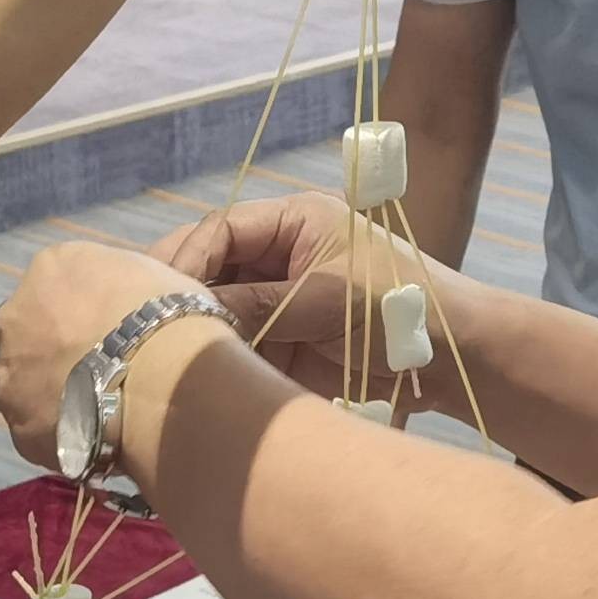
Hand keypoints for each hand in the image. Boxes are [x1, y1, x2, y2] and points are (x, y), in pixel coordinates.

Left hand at [0, 240, 201, 470]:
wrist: (162, 381)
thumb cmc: (168, 318)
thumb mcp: (145, 272)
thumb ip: (114, 286)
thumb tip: (116, 304)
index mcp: (51, 267)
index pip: (51, 287)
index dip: (76, 314)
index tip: (103, 332)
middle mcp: (15, 317)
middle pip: (24, 334)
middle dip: (49, 350)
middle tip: (93, 370)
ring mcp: (10, 377)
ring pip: (18, 386)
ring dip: (45, 394)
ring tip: (93, 410)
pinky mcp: (21, 430)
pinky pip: (36, 433)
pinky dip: (59, 434)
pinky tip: (95, 437)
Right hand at [158, 191, 423, 403]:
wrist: (452, 357)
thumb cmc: (397, 307)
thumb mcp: (324, 298)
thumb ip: (255, 304)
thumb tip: (190, 314)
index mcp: (294, 223)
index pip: (222, 230)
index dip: (187, 258)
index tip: (160, 293)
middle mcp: (280, 255)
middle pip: (212, 268)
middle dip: (181, 294)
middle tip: (144, 323)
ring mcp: (280, 300)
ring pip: (219, 310)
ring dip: (197, 331)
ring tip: (164, 353)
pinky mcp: (284, 343)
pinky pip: (238, 347)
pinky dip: (219, 360)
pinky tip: (197, 375)